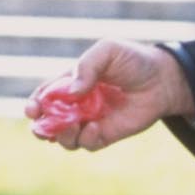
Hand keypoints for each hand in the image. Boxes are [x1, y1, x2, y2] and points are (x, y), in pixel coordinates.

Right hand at [31, 40, 193, 151]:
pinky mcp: (105, 135)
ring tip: (71, 125)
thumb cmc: (133, 60)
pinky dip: (85, 138)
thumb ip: (86, 66)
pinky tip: (94, 127)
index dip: (34, 104)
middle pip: (48, 122)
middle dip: (40, 127)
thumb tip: (71, 92)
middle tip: (41, 127)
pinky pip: (87, 144)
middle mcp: (77, 105)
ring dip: (61, 135)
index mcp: (71, 83)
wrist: (162, 79)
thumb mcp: (107, 51)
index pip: (45, 96)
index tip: (33, 109)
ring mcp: (89, 121)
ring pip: (64, 138)